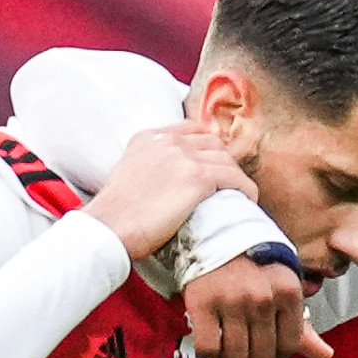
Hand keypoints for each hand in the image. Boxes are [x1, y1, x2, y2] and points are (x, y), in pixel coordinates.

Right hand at [86, 122, 251, 261]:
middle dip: (223, 162)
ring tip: (238, 196)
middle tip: (228, 185)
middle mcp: (167, 140)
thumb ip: (149, 168)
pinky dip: (245, 189)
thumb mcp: (128, 176)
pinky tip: (248, 201)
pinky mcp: (197, 177)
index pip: (190, 130)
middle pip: (212, 142)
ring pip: (226, 159)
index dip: (206, 148)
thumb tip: (166, 185)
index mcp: (148, 136)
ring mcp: (183, 156)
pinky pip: (235, 178)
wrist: (108, 228)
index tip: (213, 166)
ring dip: (235, 178)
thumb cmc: (115, 216)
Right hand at [184, 256, 328, 357]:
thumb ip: (302, 325)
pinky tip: (209, 343)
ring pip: (235, 355)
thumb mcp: (282, 286)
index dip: (276, 353)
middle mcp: (263, 296)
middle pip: (262, 355)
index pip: (289, 346)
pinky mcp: (202, 302)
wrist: (213, 231)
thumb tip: (325, 355)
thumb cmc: (250, 261)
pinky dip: (208, 354)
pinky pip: (208, 348)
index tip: (264, 346)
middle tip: (242, 345)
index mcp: (288, 291)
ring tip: (225, 344)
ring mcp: (232, 300)